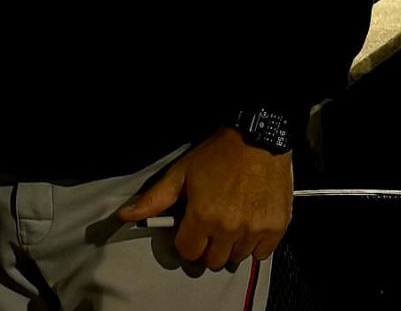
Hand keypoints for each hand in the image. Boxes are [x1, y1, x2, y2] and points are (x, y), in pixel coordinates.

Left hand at [117, 127, 292, 269]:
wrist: (257, 139)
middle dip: (207, 246)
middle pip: (213, 261)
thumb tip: (124, 216)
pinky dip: (254, 244)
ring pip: (237, 258)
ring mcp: (254, 231)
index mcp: (203, 217)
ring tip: (229, 220)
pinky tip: (248, 223)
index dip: (186, 241)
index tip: (189, 229)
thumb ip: (155, 199)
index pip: (188, 253)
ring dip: (230, 245)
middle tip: (209, 225)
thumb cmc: (217, 154)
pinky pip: (261, 254)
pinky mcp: (276, 229)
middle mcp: (229, 230)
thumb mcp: (181, 173)